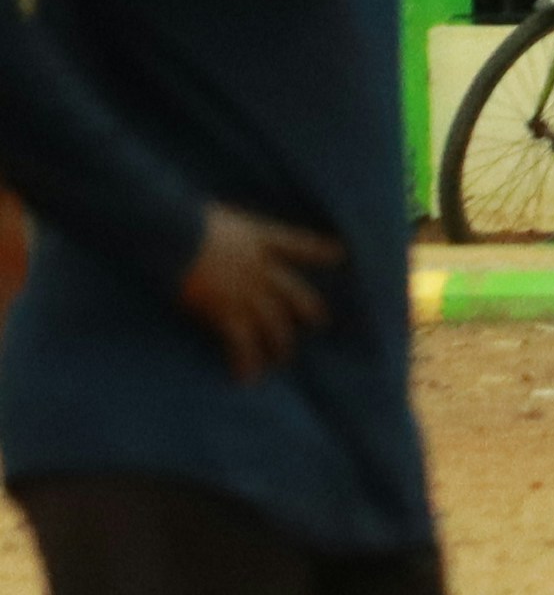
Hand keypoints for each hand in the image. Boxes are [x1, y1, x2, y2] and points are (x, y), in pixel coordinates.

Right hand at [176, 205, 339, 378]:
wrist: (172, 232)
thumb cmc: (181, 219)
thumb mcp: (210, 217)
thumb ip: (218, 228)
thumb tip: (202, 227)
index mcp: (257, 238)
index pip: (295, 244)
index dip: (319, 249)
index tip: (339, 254)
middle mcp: (260, 268)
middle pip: (295, 293)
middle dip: (308, 310)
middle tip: (319, 324)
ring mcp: (245, 291)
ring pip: (274, 323)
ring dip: (279, 345)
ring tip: (281, 361)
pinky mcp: (225, 310)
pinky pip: (242, 341)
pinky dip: (245, 361)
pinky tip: (247, 377)